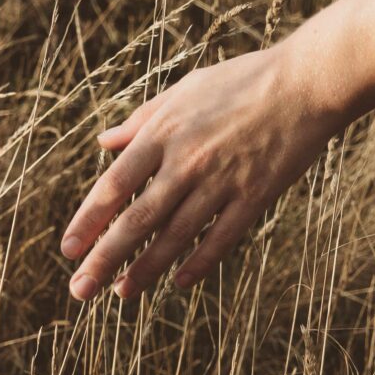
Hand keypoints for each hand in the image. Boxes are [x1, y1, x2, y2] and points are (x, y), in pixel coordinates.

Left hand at [61, 44, 338, 300]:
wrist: (306, 82)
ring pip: (175, 237)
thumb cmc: (242, 80)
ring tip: (122, 294)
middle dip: (104, 258)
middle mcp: (187, 161)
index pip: (114, 186)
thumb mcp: (184, 90)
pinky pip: (221, 238)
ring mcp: (222, 181)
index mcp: (164, 133)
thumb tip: (104, 142)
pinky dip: (198, 263)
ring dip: (145, 269)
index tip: (67, 250)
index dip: (88, 221)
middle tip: (80, 290)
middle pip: (137, 220)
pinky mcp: (255, 196)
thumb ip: (142, 120)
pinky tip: (178, 282)